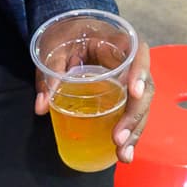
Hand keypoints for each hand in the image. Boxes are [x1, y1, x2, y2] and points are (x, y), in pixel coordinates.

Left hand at [32, 26, 154, 162]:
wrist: (70, 33)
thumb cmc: (66, 35)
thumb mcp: (54, 49)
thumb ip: (50, 74)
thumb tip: (42, 105)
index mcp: (117, 42)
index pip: (139, 53)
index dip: (140, 72)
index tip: (133, 92)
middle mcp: (130, 62)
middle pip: (144, 88)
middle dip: (134, 115)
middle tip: (118, 138)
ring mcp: (130, 80)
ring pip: (141, 106)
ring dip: (134, 131)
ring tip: (123, 154)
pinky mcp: (124, 95)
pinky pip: (132, 113)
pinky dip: (129, 134)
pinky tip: (123, 153)